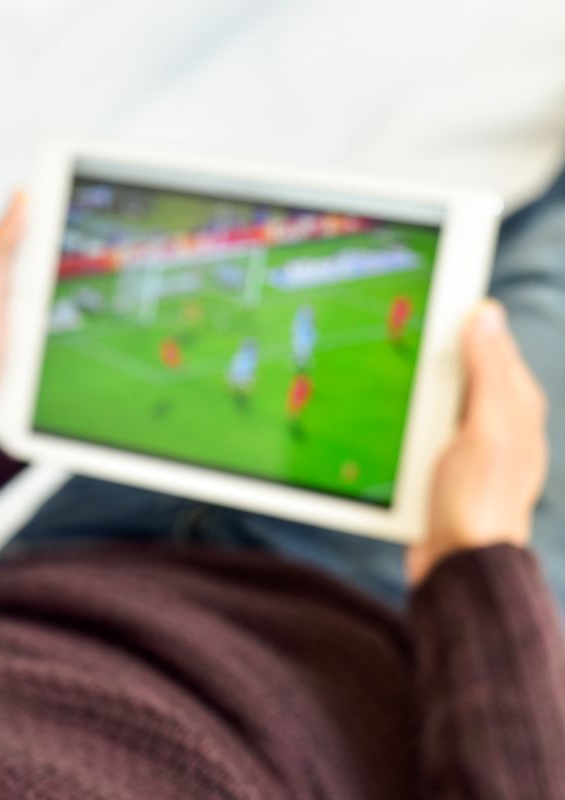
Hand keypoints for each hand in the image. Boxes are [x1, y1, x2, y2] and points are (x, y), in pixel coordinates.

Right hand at [407, 301, 548, 584]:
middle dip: (431, 350)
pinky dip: (399, 419)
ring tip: (380, 368)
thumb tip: (485, 313)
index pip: (491, 343)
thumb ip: (489, 371)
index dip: (464, 318)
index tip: (433, 289)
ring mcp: (465, 446)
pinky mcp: (439, 468)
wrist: (458, 565)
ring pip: (432, 399)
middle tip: (395, 327)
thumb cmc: (479, 500)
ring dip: (408, 388)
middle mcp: (495, 423)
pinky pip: (416, 429)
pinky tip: (379, 417)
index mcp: (516, 406)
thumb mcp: (488, 428)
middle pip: (457, 369)